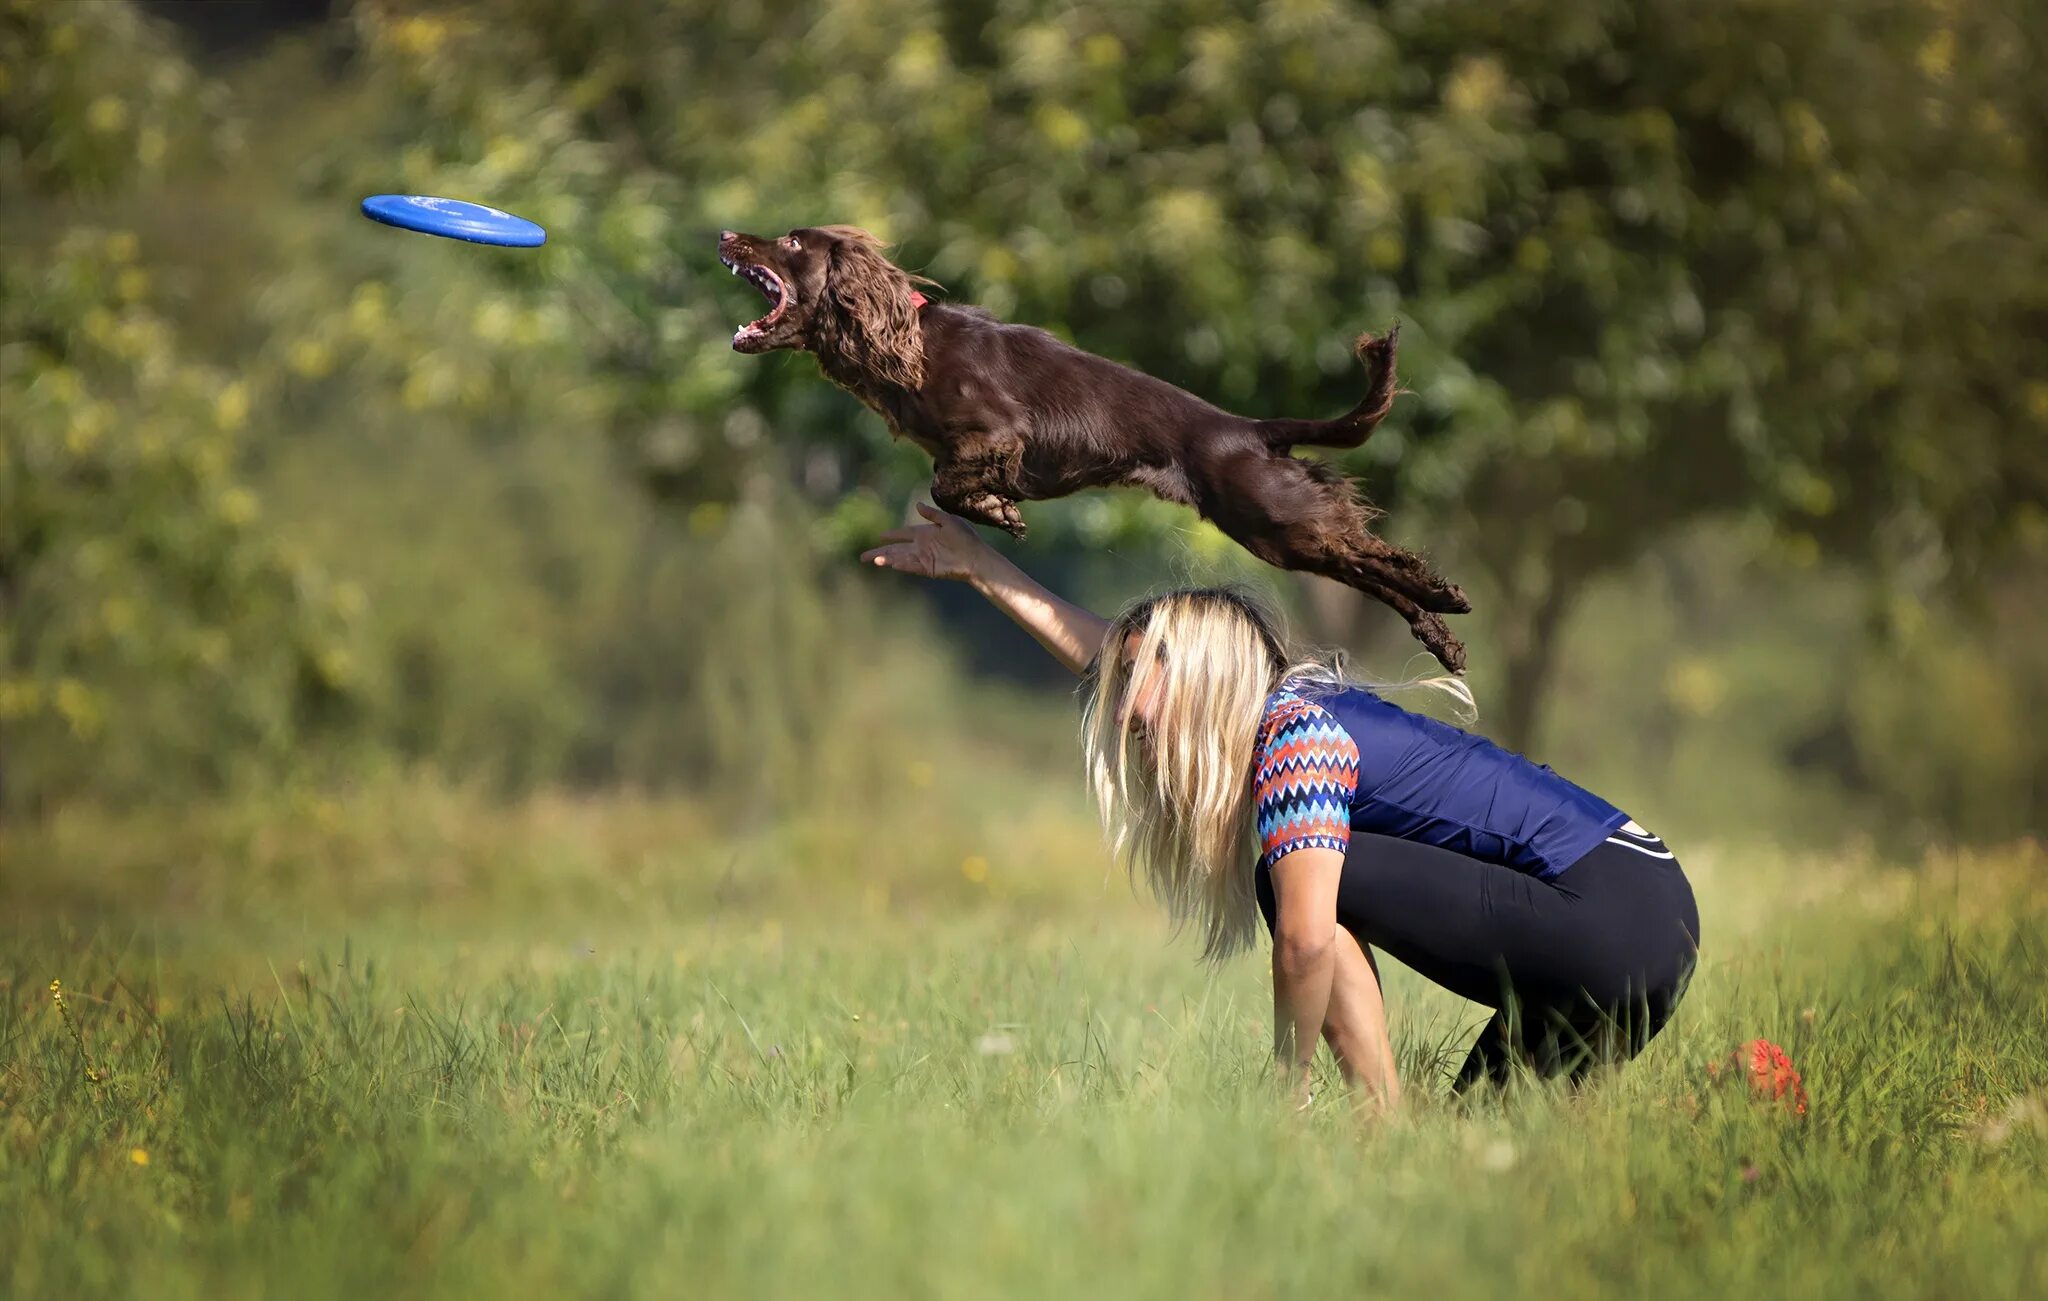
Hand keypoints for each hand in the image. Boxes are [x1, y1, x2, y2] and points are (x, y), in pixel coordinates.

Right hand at [858, 501, 996, 583]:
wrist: (976, 556)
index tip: (880, 535)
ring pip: (900, 559)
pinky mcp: (929, 569)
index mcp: (925, 533)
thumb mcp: (949, 520)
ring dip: (887, 559)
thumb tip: (917, 504)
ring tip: (874, 561)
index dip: (891, 534)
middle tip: (863, 557)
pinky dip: (902, 565)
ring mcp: (924, 558)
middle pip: (895, 549)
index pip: (903, 533)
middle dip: (879, 552)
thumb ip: (932, 514)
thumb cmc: (965, 537)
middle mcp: (921, 546)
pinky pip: (912, 566)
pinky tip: (892, 564)